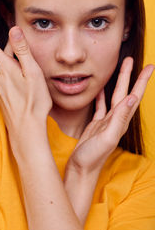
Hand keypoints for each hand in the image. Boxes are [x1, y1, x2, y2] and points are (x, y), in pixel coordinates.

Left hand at [0, 25, 51, 143]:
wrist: (27, 129)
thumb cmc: (34, 101)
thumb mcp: (32, 73)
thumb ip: (22, 51)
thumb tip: (14, 30)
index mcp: (5, 69)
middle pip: (2, 59)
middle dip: (12, 54)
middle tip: (25, 54)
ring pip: (6, 72)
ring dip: (15, 69)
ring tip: (30, 76)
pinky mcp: (3, 99)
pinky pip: (7, 84)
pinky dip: (15, 81)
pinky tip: (25, 89)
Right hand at [67, 57, 153, 174]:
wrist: (81, 169)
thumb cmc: (93, 157)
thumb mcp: (108, 138)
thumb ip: (119, 118)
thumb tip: (132, 98)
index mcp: (120, 121)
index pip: (134, 96)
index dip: (142, 82)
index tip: (149, 67)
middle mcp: (116, 120)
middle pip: (125, 93)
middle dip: (130, 76)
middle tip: (131, 60)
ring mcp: (106, 122)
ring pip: (114, 97)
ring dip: (118, 83)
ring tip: (119, 70)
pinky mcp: (96, 124)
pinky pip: (100, 106)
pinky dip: (101, 96)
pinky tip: (101, 89)